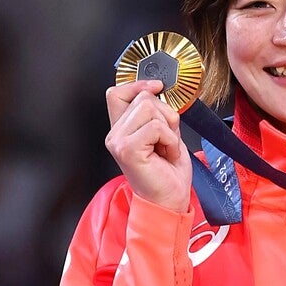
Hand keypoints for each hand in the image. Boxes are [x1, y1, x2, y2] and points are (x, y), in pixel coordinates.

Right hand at [105, 80, 191, 211]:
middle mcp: (115, 134)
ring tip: (166, 148)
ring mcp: (118, 142)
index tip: (158, 86)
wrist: (169, 201)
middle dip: (165, 115)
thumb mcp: (165, 134)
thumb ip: (158, 114)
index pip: (117, 93)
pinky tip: (166, 154)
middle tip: (167, 140)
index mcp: (122, 129)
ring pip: (150, 109)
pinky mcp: (128, 149)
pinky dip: (170, 140)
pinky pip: (156, 127)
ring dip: (169, 129)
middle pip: (143, 98)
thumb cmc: (168, 172)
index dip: (138, 84)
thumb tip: (160, 92)